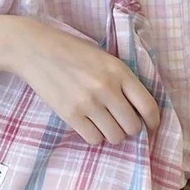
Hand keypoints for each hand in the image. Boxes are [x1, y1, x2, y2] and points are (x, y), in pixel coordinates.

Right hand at [7, 18, 160, 145]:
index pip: (148, 106)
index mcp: (119, 71)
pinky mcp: (70, 115)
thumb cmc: (72, 52)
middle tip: (120, 123)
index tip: (150, 126)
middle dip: (129, 128)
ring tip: (103, 124)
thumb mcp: (104, 58)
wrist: (36, 50)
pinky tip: (89, 125)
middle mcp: (107, 88)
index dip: (153, 122)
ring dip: (112, 134)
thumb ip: (122, 80)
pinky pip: (93, 139)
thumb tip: (139, 111)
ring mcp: (88, 103)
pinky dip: (94, 136)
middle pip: (132, 126)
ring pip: (114, 136)